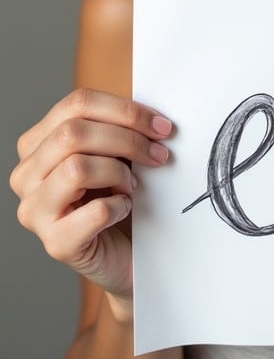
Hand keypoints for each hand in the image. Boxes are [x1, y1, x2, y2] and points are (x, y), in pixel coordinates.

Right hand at [10, 88, 171, 304]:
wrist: (127, 254)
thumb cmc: (120, 197)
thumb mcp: (116, 153)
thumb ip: (119, 127)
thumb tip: (151, 113)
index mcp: (38, 144)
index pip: (76, 104)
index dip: (124, 109)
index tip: (161, 125)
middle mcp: (26, 175)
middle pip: (72, 133)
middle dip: (127, 138)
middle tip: (159, 154)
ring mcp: (34, 211)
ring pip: (76, 168)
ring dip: (119, 173)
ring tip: (133, 185)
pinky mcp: (56, 243)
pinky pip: (94, 212)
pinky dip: (119, 205)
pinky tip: (124, 208)